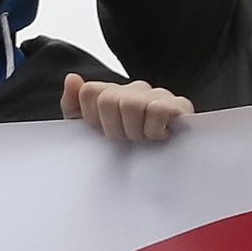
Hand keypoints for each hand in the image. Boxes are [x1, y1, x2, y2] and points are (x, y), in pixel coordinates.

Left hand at [63, 73, 191, 142]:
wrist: (169, 172)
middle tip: (127, 141)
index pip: (89, 91)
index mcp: (113, 94)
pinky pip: (158, 110)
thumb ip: (74, 107)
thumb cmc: (126, 154)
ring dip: (135, 132)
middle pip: (107, 99)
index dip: (91, 119)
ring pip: (130, 104)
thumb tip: (72, 78)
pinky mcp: (180, 105)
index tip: (103, 134)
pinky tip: (161, 137)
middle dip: (113, 129)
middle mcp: (135, 90)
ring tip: (144, 141)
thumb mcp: (91, 135)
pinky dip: (155, 130)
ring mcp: (158, 95)